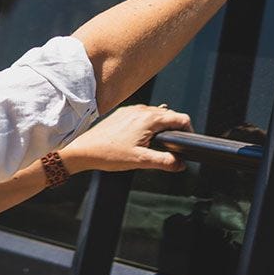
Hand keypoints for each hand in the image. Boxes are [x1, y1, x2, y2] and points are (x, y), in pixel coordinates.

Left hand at [60, 104, 191, 173]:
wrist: (84, 150)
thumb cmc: (109, 154)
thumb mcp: (141, 161)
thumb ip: (164, 162)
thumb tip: (180, 164)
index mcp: (149, 119)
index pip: (180, 118)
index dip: (188, 130)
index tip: (188, 141)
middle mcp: (141, 110)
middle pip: (169, 115)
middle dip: (176, 129)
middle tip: (175, 146)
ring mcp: (131, 111)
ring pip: (156, 114)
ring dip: (162, 126)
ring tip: (159, 144)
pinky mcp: (123, 114)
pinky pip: (143, 115)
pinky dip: (149, 124)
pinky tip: (143, 138)